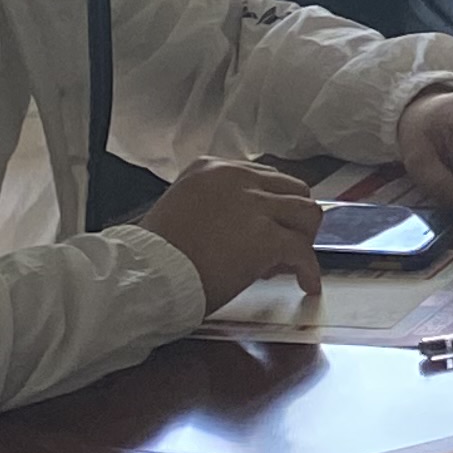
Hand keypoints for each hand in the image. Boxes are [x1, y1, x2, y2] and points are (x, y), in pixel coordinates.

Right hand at [127, 156, 324, 308]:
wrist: (143, 277)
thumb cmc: (154, 255)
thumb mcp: (181, 209)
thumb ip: (215, 205)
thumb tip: (244, 227)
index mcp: (212, 168)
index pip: (264, 177)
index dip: (270, 206)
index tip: (265, 227)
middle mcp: (237, 178)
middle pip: (293, 189)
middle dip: (291, 219)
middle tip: (279, 247)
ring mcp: (254, 206)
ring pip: (306, 212)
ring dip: (303, 238)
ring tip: (288, 263)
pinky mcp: (266, 238)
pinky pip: (302, 250)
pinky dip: (309, 269)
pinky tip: (306, 284)